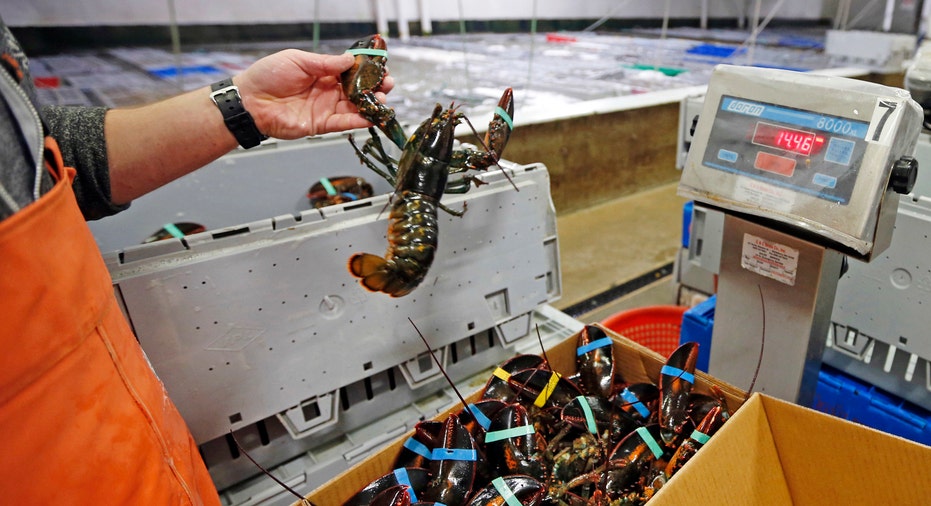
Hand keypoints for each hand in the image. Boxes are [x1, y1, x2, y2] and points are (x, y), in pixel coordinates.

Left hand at [234, 49, 393, 138]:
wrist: (250, 101)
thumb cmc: (268, 76)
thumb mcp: (298, 61)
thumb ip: (325, 63)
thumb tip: (349, 60)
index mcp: (322, 73)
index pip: (350, 72)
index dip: (366, 70)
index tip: (381, 67)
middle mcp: (327, 92)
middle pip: (357, 91)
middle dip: (374, 87)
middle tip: (387, 83)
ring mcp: (325, 109)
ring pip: (354, 108)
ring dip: (371, 104)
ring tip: (383, 98)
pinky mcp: (320, 125)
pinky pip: (343, 123)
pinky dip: (358, 121)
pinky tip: (371, 117)